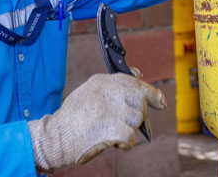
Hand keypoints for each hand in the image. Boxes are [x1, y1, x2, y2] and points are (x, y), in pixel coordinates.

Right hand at [28, 73, 164, 171]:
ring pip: (136, 121)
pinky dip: (124, 143)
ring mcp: (112, 110)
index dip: (152, 93)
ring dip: (127, 130)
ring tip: (110, 131)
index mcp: (103, 81)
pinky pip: (131, 137)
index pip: (135, 82)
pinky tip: (112, 141)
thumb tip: (139, 73)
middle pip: (140, 102)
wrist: (55, 137)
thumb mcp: (91, 91)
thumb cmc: (74, 117)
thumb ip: (115, 84)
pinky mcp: (112, 128)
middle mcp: (109, 92)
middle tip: (124, 123)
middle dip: (137, 115)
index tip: (161, 103)